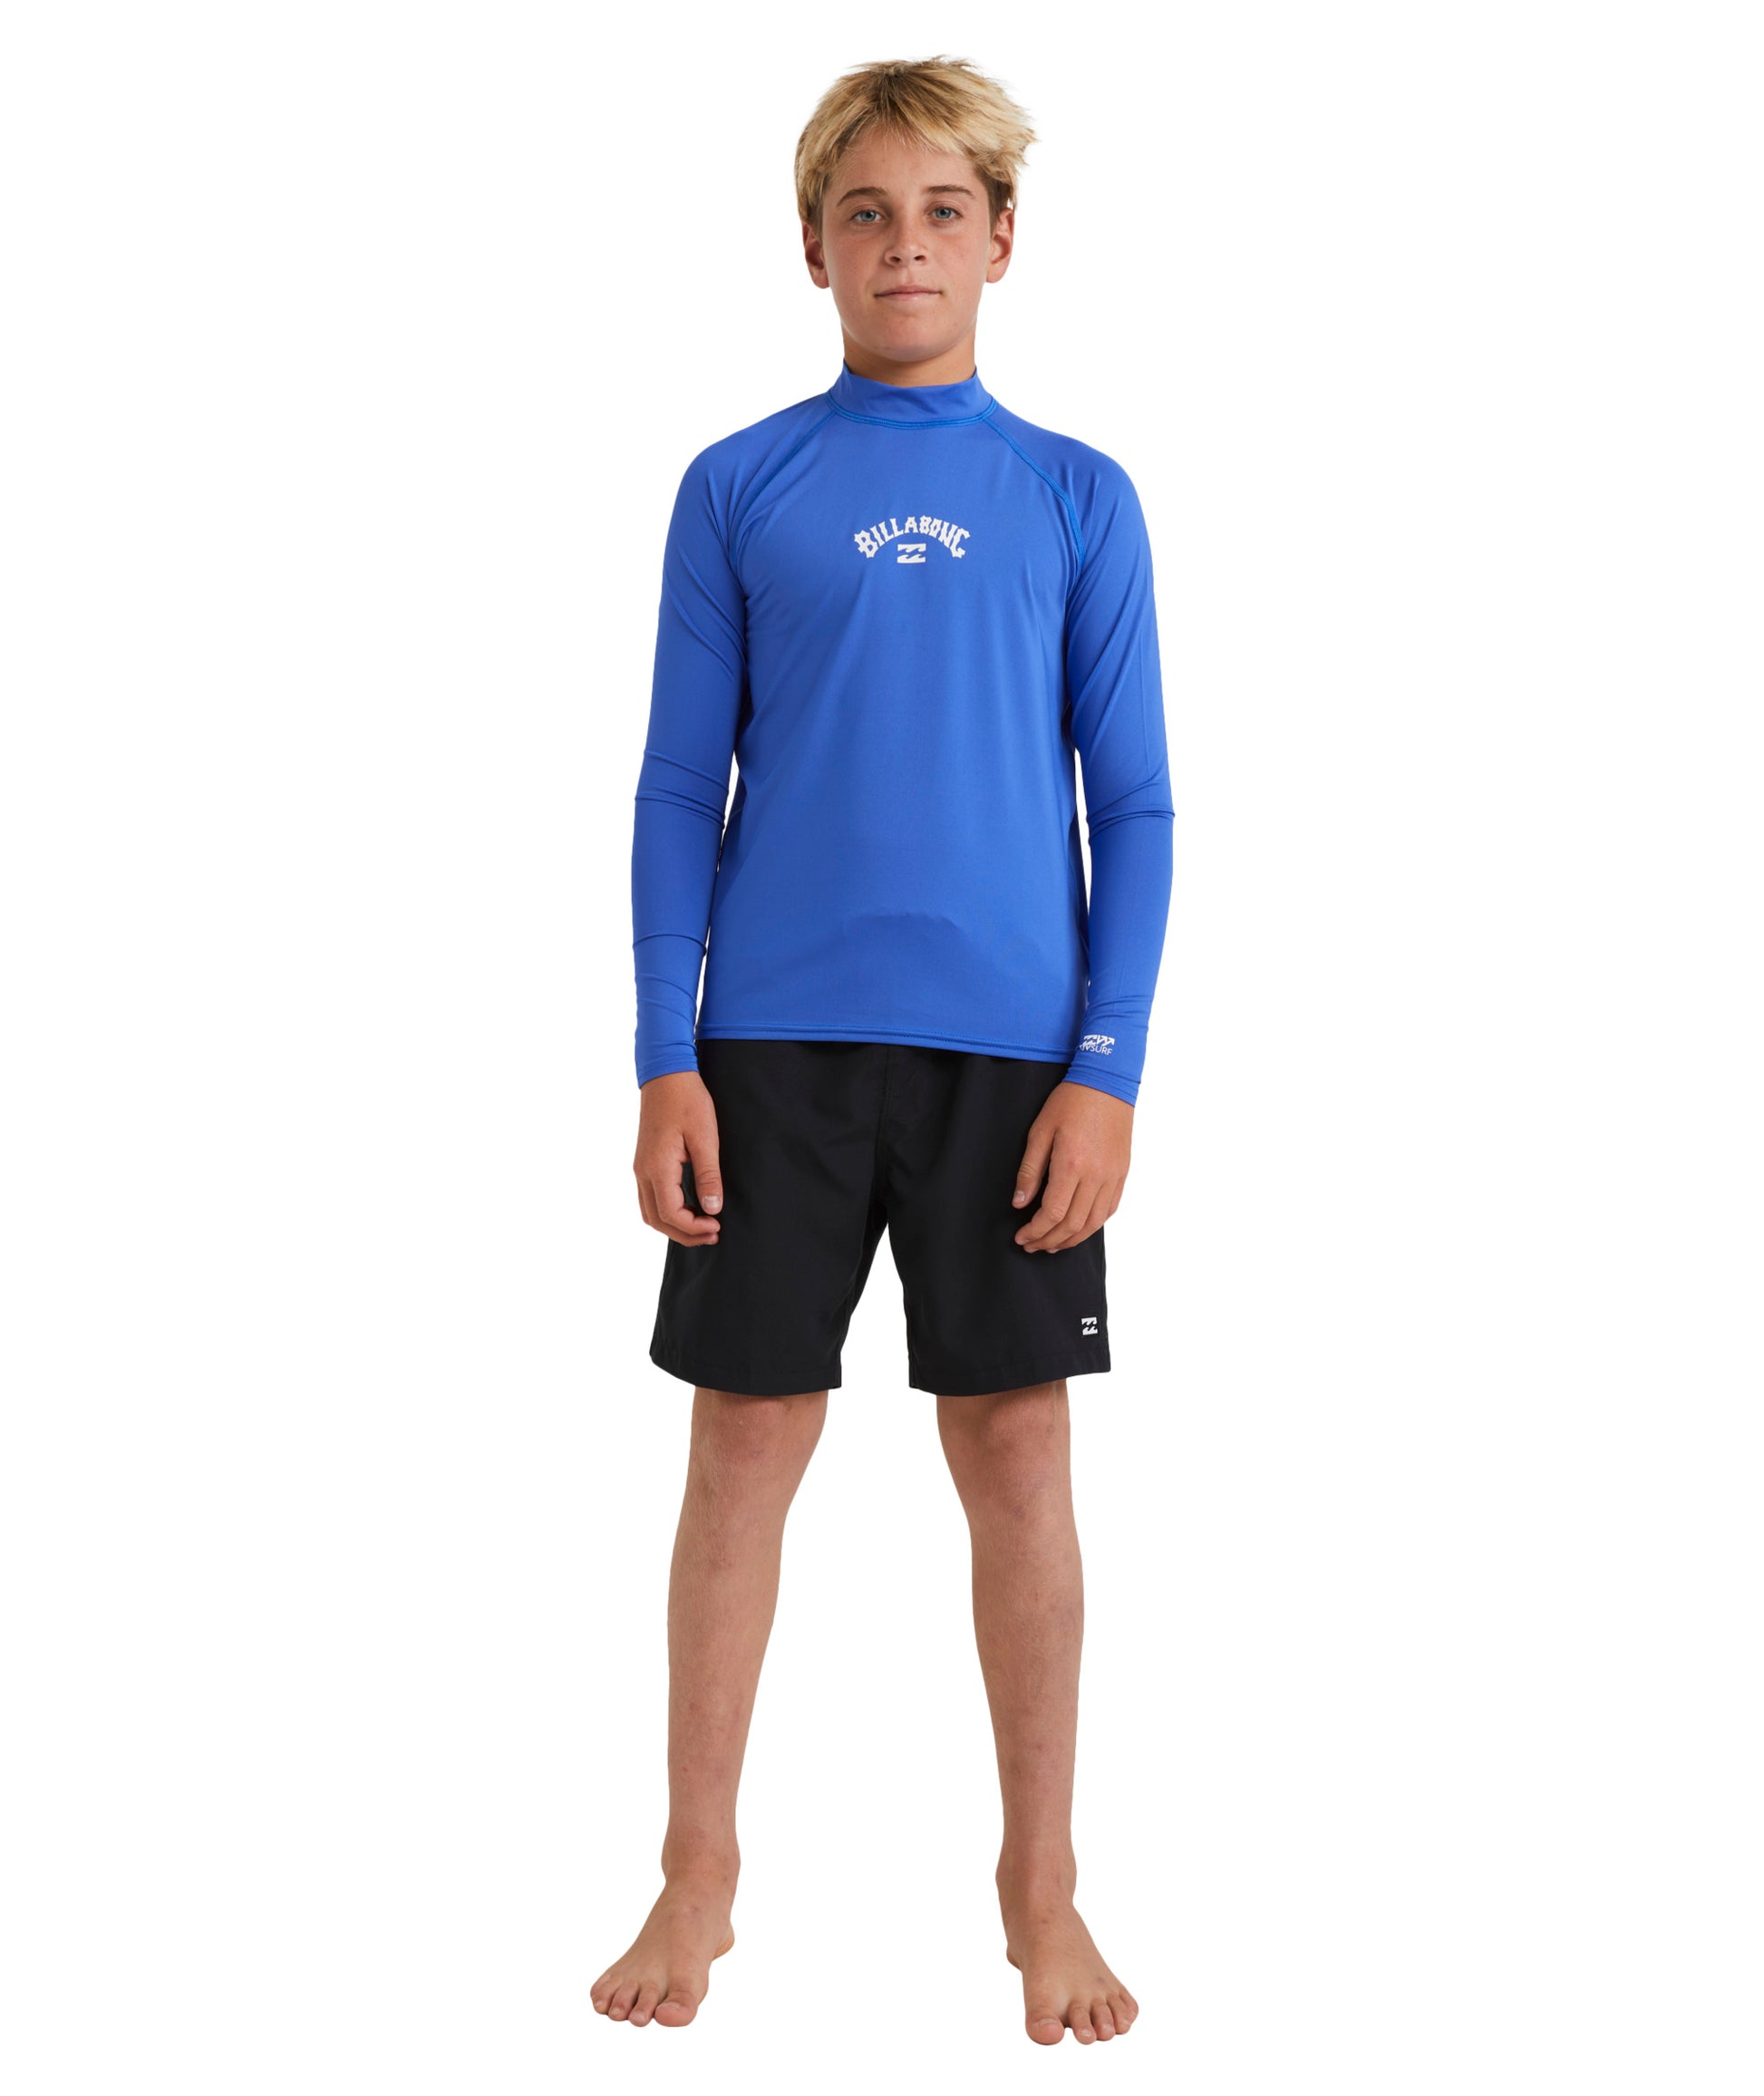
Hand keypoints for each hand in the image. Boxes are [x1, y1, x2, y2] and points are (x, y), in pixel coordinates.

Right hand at [634, 1070, 722, 1246]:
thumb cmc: (688, 1101)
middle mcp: (643, 1172)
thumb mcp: (705, 1138)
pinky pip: (650, 1198)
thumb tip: (712, 1208)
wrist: (666, 1076)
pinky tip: (689, 1210)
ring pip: (650, 1212)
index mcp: (657, 1167)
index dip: (693, 1228)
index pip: (671, 1214)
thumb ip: (708, 1175)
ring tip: (703, 1227)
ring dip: (674, 1226)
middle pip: (657, 1220)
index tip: (717, 1226)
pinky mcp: (645, 1162)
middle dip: (684, 1234)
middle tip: (713, 1235)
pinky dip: (667, 1213)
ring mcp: (641, 1168)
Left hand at [1012, 1081, 1132, 1252]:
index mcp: (1071, 1165)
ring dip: (1072, 1239)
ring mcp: (1113, 1176)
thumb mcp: (1040, 1131)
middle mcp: (1096, 1176)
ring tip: (1053, 1244)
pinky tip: (1078, 1227)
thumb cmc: (1070, 1102)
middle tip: (1032, 1245)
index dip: (1035, 1231)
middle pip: (1073, 1224)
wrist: (1107, 1083)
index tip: (1021, 1237)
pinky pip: (1109, 1209)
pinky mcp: (1122, 1173)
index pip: (1053, 1214)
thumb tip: (1019, 1202)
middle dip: (1049, 1240)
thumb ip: (1030, 1170)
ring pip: (1094, 1223)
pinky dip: (1093, 1225)